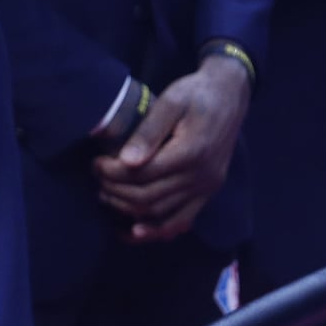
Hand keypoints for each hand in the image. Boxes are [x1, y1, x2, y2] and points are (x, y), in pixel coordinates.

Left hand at [93, 54, 251, 242]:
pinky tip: (135, 231)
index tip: (96, 163)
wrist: (230, 95)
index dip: (112, 173)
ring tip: (108, 196)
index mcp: (191, 152)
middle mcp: (201, 176)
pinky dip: (156, 230)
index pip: (141, 175)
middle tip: (97, 178)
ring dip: (128, 210)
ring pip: (160, 214)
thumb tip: (126, 162)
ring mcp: (207, 188)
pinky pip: (181, 221)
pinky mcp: (209, 192)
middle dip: (115, 191)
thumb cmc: (197, 93)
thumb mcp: (172, 101)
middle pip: (147, 198)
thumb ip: (149, 131)